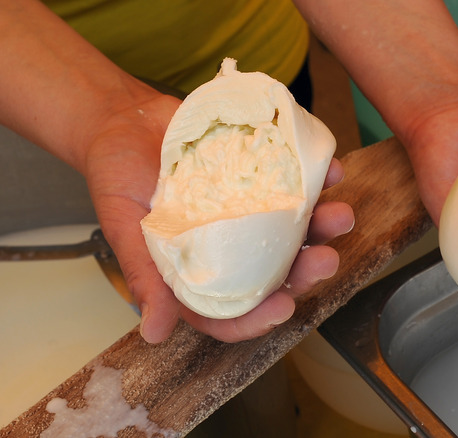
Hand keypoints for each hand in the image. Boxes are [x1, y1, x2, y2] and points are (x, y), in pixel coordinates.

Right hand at [83, 91, 353, 343]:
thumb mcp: (123, 227)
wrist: (125, 120)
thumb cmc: (117, 177)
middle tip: (325, 260)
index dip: (259, 317)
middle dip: (306, 271)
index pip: (233, 310)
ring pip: (297, 228)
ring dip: (324, 225)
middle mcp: (234, 246)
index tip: (282, 307)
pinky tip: (334, 171)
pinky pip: (299, 179)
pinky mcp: (264, 175)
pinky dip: (321, 176)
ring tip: (340, 215)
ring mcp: (254, 210)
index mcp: (199, 271)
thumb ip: (145, 276)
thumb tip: (154, 332)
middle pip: (277, 271)